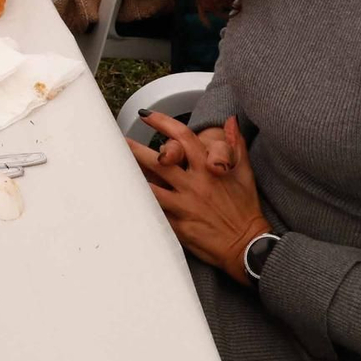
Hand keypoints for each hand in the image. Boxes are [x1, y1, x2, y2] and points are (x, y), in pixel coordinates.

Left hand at [126, 115, 270, 286]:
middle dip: (135, 148)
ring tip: (113, 167)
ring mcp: (184, 205)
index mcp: (208, 169)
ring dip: (132, 176)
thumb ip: (236, 145)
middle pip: (158, 160)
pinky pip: (153, 211)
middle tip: (117, 140)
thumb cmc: (245, 209)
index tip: (147, 115)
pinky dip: (139, 203)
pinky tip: (124, 196)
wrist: (247, 245)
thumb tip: (231, 121)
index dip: (163, 122)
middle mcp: (194, 184)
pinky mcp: (177, 225)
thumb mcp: (244, 173)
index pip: (182, 137)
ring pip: (150, 187)